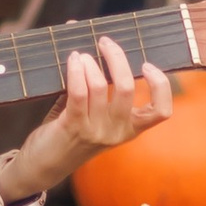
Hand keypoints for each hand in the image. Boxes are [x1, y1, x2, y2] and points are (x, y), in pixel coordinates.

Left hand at [0, 32, 172, 205]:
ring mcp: (96, 131)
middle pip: (126, 87)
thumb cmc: (69, 135)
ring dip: (89, 63)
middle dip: (116, 57)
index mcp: (129, 129)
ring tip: (81, 55)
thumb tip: (91, 39)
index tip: (147, 65)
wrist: (45, 166)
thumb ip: (96, 86)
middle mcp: (116, 132)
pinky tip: (73, 60)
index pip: (161, 111)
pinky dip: (76, 71)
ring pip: (100, 86)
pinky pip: (78, 92)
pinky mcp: (73, 127)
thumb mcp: (93, 116)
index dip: (161, 86)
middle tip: (105, 42)